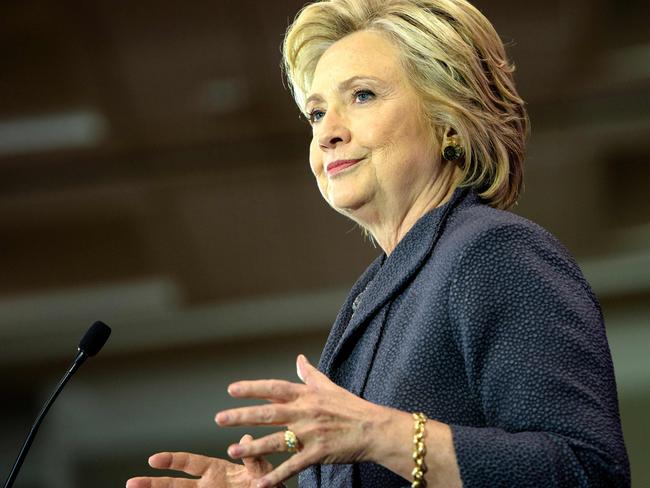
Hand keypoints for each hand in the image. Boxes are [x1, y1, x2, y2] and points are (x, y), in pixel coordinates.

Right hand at [126, 434, 274, 487]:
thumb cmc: (269, 484)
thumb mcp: (263, 470)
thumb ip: (253, 459)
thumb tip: (245, 439)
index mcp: (218, 470)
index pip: (191, 463)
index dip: (173, 460)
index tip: (153, 459)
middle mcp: (208, 486)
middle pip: (176, 485)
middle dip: (154, 484)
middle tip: (132, 483)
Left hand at [215, 355, 389, 487]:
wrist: (374, 429)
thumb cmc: (352, 407)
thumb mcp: (329, 386)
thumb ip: (310, 374)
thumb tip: (298, 358)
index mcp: (307, 395)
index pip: (274, 388)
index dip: (252, 388)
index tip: (231, 389)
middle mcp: (305, 412)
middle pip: (268, 413)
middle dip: (242, 416)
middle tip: (220, 418)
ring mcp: (311, 433)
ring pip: (276, 441)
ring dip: (252, 446)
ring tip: (231, 449)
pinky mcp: (318, 453)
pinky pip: (293, 466)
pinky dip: (276, 475)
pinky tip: (260, 483)